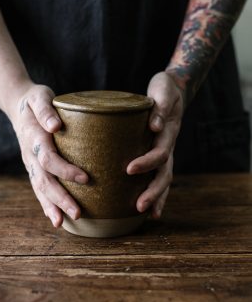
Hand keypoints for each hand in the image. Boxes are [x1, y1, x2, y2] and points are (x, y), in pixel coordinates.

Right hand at [10, 83, 87, 227]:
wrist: (18, 105)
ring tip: (64, 222)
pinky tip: (56, 218)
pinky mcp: (33, 167)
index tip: (85, 178)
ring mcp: (30, 162)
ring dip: (52, 206)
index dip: (65, 170)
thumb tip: (55, 125)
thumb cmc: (36, 99)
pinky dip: (46, 204)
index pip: (48, 158)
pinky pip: (38, 188)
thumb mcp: (40, 97)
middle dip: (60, 198)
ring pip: (39, 188)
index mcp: (33, 137)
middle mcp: (30, 154)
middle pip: (44, 180)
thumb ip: (45, 110)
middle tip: (78, 213)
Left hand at [127, 72, 184, 218]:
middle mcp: (168, 146)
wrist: (173, 91)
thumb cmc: (164, 90)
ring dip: (156, 197)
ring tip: (143, 212)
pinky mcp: (158, 153)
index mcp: (168, 133)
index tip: (129, 169)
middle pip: (165, 174)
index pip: (160, 153)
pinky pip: (159, 176)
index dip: (147, 162)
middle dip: (153, 191)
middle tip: (139, 205)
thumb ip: (160, 107)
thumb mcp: (163, 91)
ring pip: (164, 179)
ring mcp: (165, 152)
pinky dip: (156, 193)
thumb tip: (154, 126)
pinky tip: (147, 209)